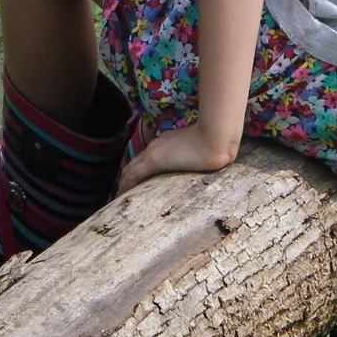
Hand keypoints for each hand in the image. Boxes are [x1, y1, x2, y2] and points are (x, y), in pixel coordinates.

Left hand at [117, 126, 238, 191]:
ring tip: (119, 197)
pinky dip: (127, 184)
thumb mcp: (204, 151)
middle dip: (127, 178)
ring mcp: (156, 152)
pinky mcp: (155, 160)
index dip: (138, 171)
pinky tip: (122, 194)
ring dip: (124, 183)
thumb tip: (207, 164)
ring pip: (131, 169)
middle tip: (121, 193)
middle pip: (135, 163)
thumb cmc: (216, 145)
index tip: (133, 184)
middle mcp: (158, 146)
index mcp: (168, 143)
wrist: (217, 139)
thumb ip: (199, 155)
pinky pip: (134, 174)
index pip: (147, 158)